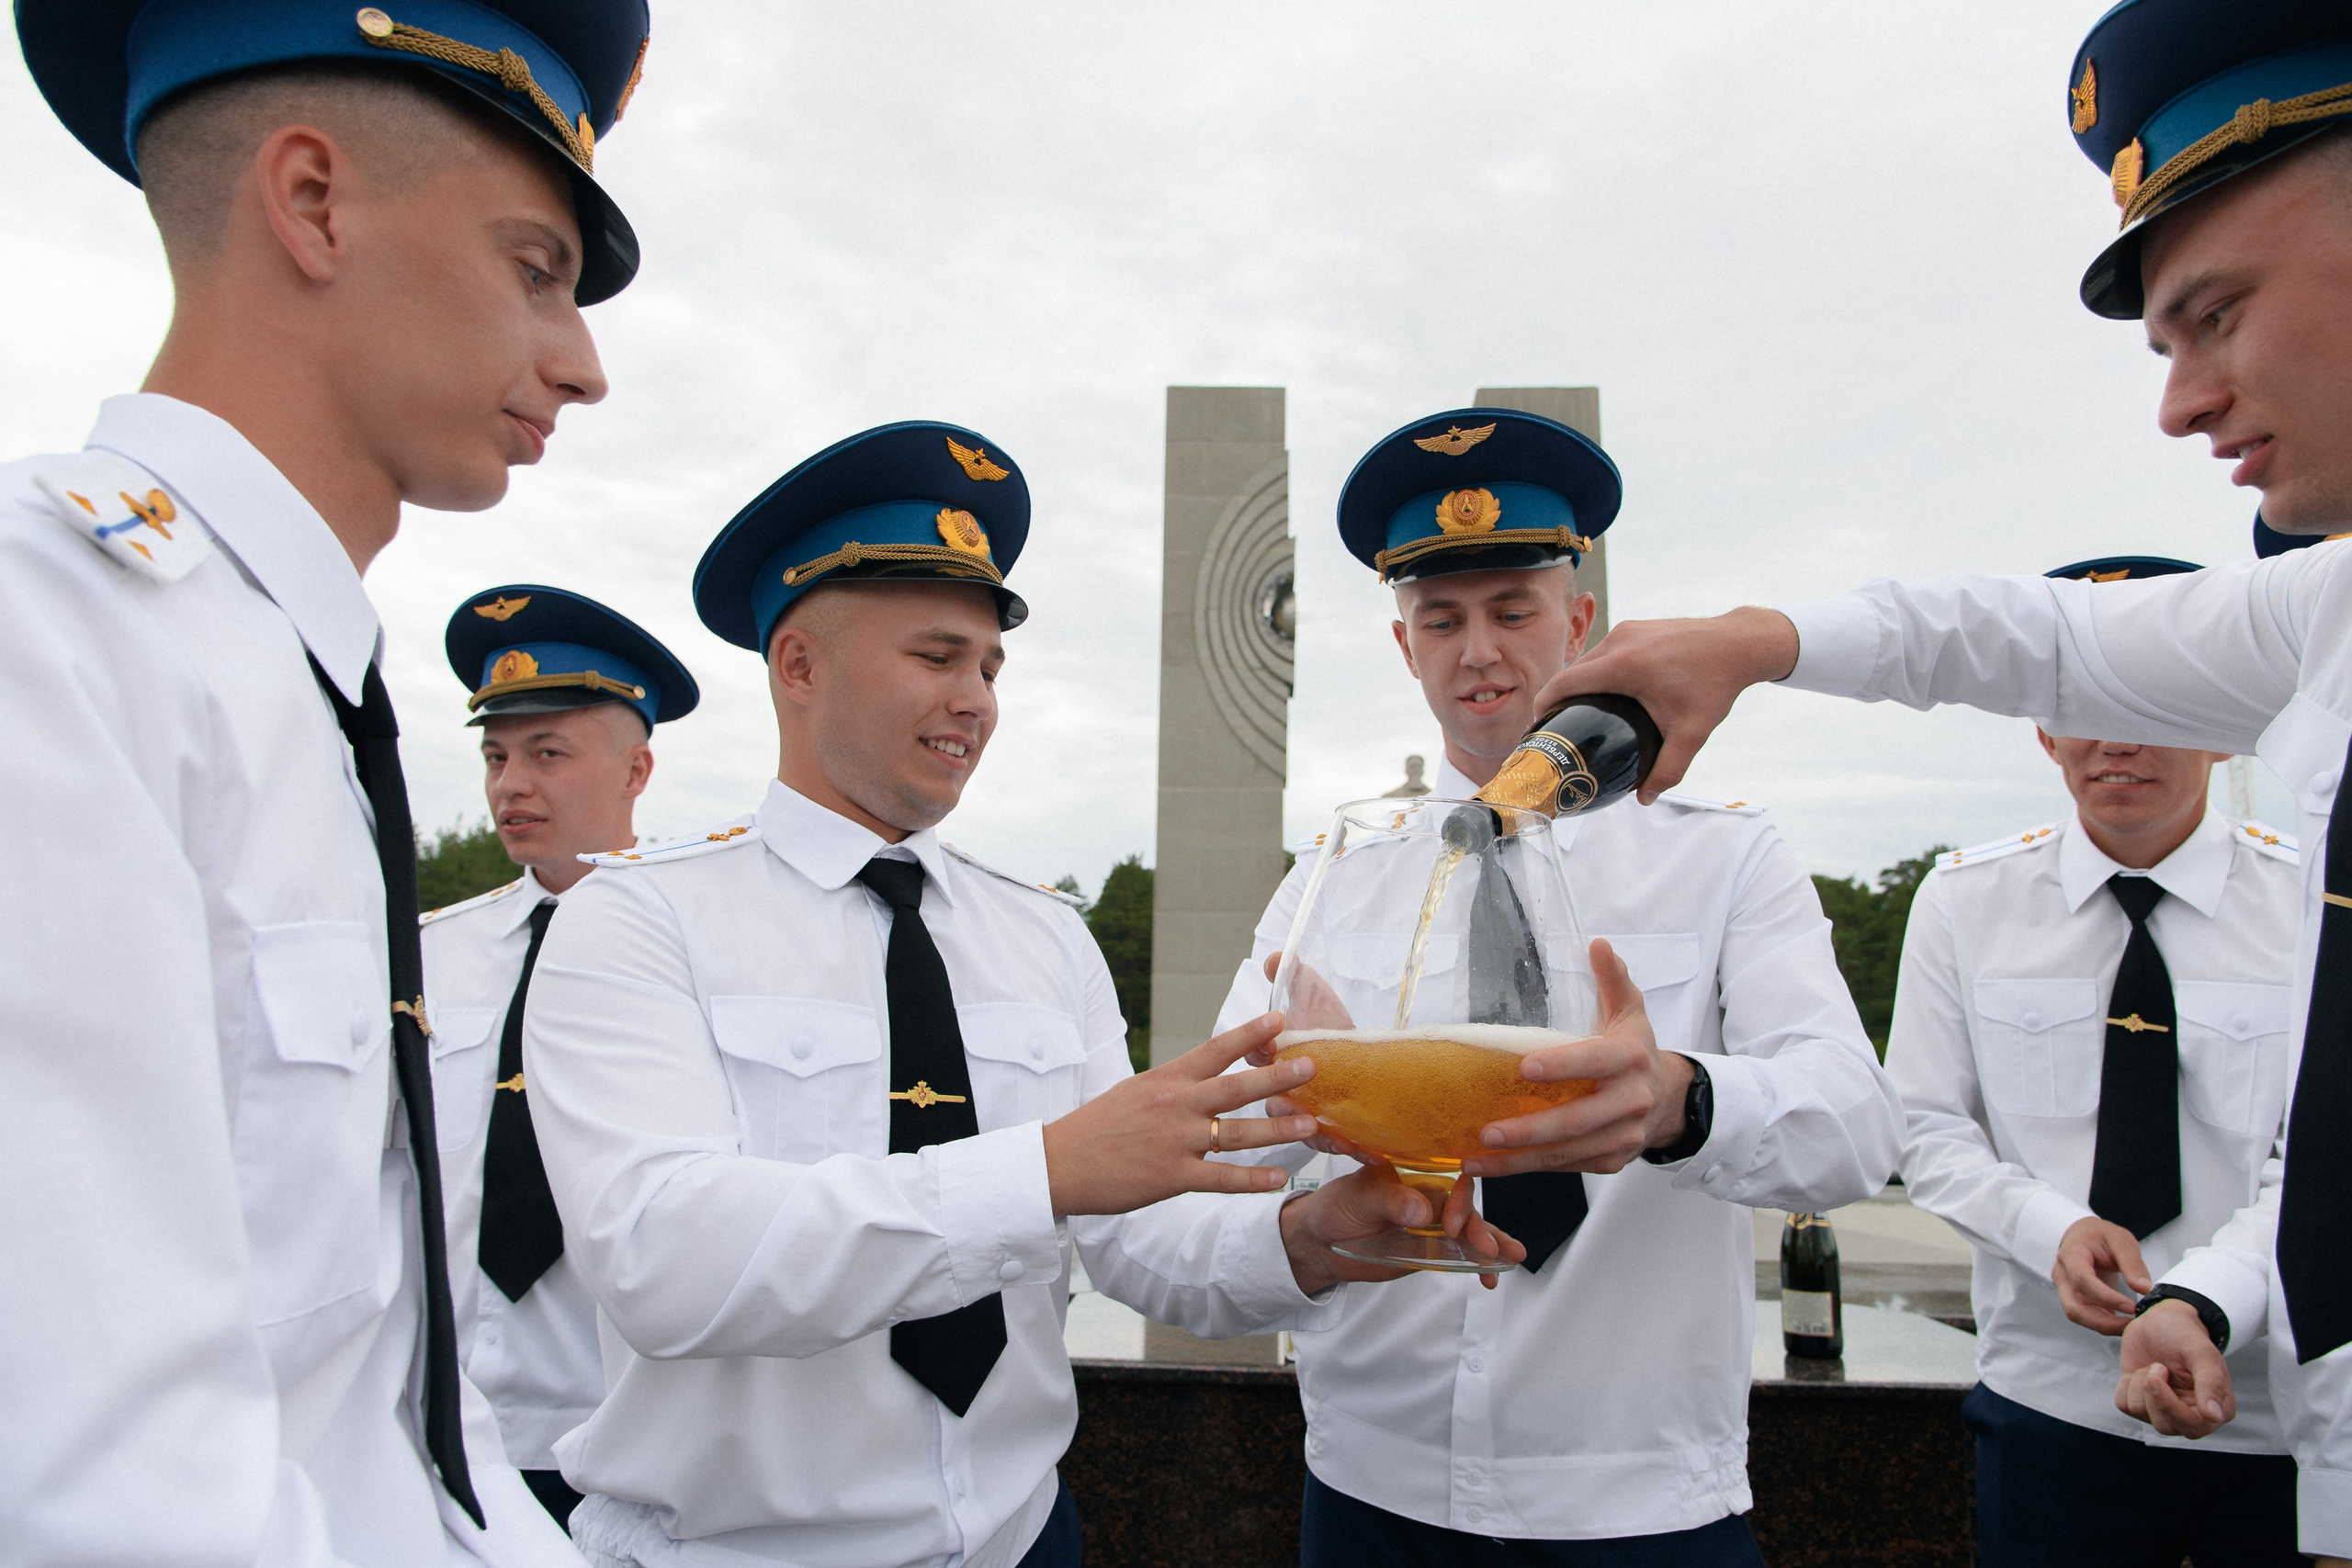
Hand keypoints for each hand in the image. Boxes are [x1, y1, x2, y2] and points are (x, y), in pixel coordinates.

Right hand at [1045, 1013, 1315, 1216]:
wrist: (1060, 1162)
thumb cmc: (1098, 1126)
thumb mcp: (1135, 1091)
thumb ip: (1173, 1084)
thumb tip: (1204, 1072)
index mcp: (1166, 1080)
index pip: (1214, 1050)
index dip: (1248, 1034)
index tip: (1280, 1020)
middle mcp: (1175, 1106)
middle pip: (1235, 1088)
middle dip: (1276, 1076)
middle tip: (1312, 1065)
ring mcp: (1175, 1141)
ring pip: (1236, 1134)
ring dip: (1276, 1129)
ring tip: (1309, 1123)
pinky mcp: (1171, 1177)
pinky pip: (1221, 1179)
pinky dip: (1252, 1179)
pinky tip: (1279, 1178)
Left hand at [1280, 1164, 1525, 1293]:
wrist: (1319, 1242)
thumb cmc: (1334, 1208)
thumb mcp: (1359, 1199)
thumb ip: (1390, 1202)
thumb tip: (1424, 1211)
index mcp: (1414, 1175)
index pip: (1449, 1182)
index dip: (1458, 1202)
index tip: (1453, 1226)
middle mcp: (1428, 1198)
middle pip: (1465, 1209)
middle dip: (1481, 1228)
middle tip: (1490, 1248)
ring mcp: (1432, 1226)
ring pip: (1470, 1233)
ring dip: (1492, 1244)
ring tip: (1514, 1256)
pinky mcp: (1430, 1250)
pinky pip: (1459, 1255)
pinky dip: (1477, 1264)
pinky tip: (1490, 1277)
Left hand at [1461, 939, 1693, 1177]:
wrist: (1668, 1099)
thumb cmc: (1635, 1048)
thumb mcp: (1630, 1010)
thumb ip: (1613, 979)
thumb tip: (1597, 944)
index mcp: (1632, 1058)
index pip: (1595, 1061)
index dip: (1562, 1066)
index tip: (1523, 1068)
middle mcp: (1631, 1101)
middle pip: (1577, 1121)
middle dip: (1530, 1130)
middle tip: (1487, 1131)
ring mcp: (1623, 1136)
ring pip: (1567, 1153)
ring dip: (1519, 1161)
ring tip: (1475, 1159)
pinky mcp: (1611, 1161)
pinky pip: (1568, 1167)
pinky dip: (1531, 1168)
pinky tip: (1495, 1166)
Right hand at [1530, 606, 1799, 802]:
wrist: (1740, 643)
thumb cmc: (1715, 685)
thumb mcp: (1692, 732)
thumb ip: (1668, 769)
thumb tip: (1644, 799)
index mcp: (1623, 664)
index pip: (1564, 682)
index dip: (1543, 704)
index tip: (1537, 726)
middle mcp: (1620, 641)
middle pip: (1573, 671)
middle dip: (1559, 697)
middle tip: (1558, 728)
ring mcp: (1628, 629)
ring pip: (1590, 659)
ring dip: (1580, 682)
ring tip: (1581, 712)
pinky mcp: (1637, 626)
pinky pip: (1606, 650)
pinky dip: (1598, 670)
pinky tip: (1609, 692)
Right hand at [2052, 1217, 2153, 1334]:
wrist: (2085, 1236)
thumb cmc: (2100, 1236)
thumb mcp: (2121, 1240)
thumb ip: (2133, 1264)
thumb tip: (2145, 1289)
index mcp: (2070, 1255)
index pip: (2082, 1280)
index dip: (2106, 1297)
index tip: (2131, 1306)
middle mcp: (2062, 1275)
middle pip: (2074, 1307)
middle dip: (2104, 1322)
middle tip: (2132, 1325)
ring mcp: (2065, 1289)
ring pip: (2078, 1316)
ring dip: (2105, 1326)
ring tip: (2131, 1325)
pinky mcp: (2075, 1299)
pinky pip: (2086, 1317)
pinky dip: (2105, 1324)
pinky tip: (2124, 1322)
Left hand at [2116, 1299, 2234, 1438]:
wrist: (2160, 1320)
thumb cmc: (2186, 1335)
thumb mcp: (2202, 1353)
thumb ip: (2211, 1383)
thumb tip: (2214, 1417)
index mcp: (2217, 1409)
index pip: (2194, 1427)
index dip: (2170, 1406)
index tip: (2159, 1374)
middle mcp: (2192, 1416)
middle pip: (2164, 1426)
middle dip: (2153, 1392)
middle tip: (2158, 1365)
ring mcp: (2165, 1411)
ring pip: (2140, 1413)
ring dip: (2140, 1383)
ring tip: (2156, 1365)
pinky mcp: (2142, 1403)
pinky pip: (2123, 1405)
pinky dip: (2127, 1384)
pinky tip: (2142, 1371)